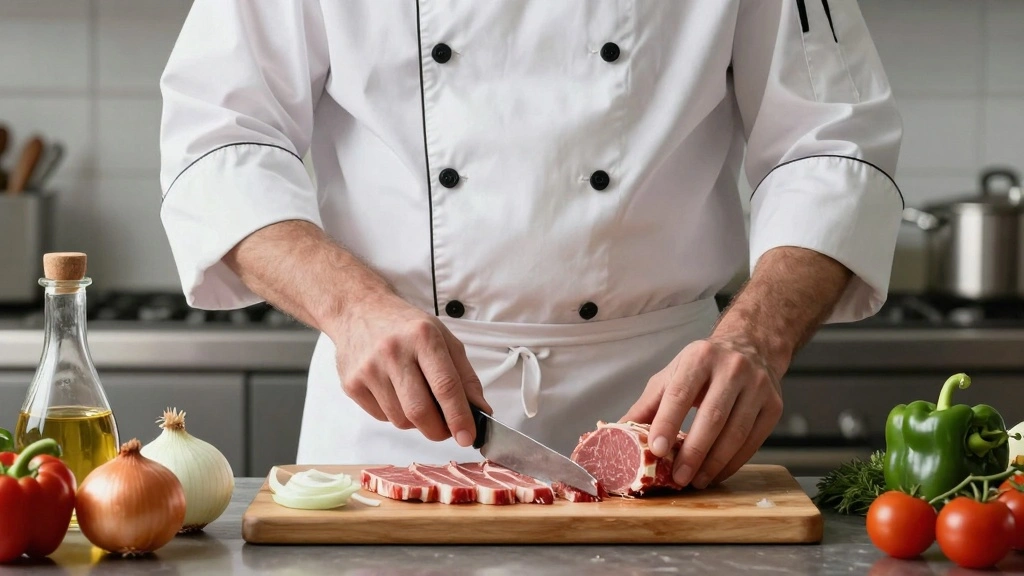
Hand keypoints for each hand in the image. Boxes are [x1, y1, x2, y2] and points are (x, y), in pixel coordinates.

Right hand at [329, 292, 491, 445]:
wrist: (359, 310)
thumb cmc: (407, 327)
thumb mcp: (444, 339)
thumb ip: (466, 377)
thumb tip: (481, 411)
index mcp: (423, 336)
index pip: (445, 386)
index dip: (459, 417)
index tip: (468, 437)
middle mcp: (393, 351)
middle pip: (420, 411)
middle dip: (439, 430)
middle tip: (448, 430)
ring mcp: (369, 369)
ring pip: (400, 420)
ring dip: (417, 422)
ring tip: (418, 400)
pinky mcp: (352, 384)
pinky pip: (382, 417)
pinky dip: (396, 415)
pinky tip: (396, 393)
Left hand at [621, 336, 782, 488]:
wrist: (751, 347)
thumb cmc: (703, 365)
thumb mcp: (672, 374)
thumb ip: (648, 404)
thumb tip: (616, 432)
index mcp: (699, 358)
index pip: (680, 393)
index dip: (667, 423)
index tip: (656, 450)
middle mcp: (732, 368)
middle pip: (712, 417)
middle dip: (693, 452)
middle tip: (678, 477)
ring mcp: (758, 386)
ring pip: (736, 432)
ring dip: (715, 463)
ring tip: (696, 481)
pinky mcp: (774, 405)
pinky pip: (753, 441)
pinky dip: (734, 462)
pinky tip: (717, 473)